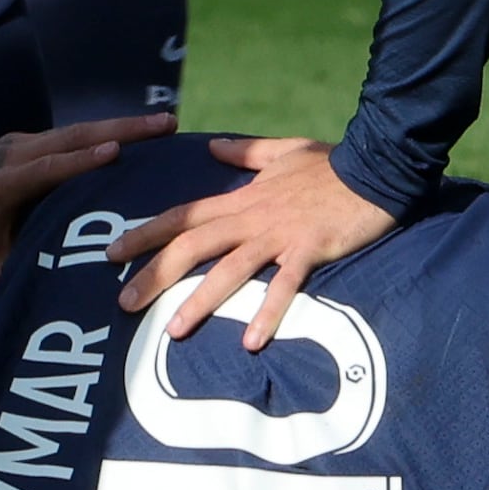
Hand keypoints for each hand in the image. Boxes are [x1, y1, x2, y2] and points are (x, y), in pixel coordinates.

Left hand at [0, 111, 176, 301]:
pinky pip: (64, 137)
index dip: (80, 162)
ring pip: (72, 131)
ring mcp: (13, 145)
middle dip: (119, 130)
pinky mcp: (21, 144)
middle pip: (68, 138)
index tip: (117, 153)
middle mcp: (5, 157)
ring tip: (161, 125)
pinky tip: (132, 135)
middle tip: (165, 125)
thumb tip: (76, 286)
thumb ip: (27, 271)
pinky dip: (99, 133)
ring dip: (117, 126)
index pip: (44, 171)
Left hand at [110, 137, 399, 347]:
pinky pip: (284, 285)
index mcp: (243, 198)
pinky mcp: (309, 249)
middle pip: (193, 244)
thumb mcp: (283, 151)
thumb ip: (246, 154)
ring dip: (200, 299)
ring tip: (173, 330)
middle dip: (156, 273)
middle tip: (123, 303)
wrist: (375, 166)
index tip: (114, 252)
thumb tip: (214, 148)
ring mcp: (279, 235)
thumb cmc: (331, 163)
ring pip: (230, 268)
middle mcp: (253, 217)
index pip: (184, 215)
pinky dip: (268, 311)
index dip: (147, 233)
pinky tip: (252, 342)